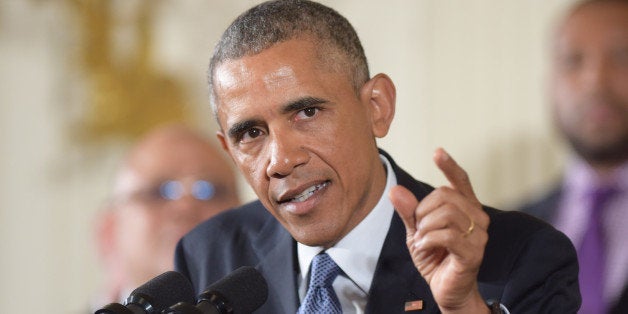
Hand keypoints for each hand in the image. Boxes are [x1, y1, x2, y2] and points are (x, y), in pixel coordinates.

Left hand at [389, 148, 489, 312]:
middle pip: (444, 195)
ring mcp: (478, 235)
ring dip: (424, 227)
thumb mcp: (416, 231)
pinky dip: (428, 239)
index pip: (461, 181)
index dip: (449, 166)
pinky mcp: (473, 252)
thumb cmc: (435, 258)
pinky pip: (447, 235)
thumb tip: (395, 189)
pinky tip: (423, 246)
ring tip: (420, 241)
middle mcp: (477, 217)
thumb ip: (409, 211)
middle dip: (422, 211)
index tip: (437, 152)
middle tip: (418, 229)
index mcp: (465, 208)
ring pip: (446, 213)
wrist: (446, 290)